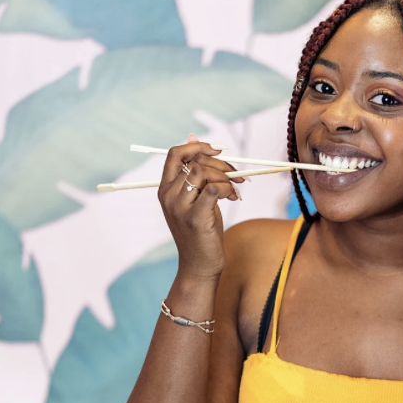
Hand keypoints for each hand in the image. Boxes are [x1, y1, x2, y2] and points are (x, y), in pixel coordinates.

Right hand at [158, 134, 243, 280]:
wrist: (199, 266)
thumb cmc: (200, 232)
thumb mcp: (195, 198)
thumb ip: (194, 172)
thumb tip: (193, 136)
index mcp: (165, 189)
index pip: (175, 154)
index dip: (197, 146)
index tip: (217, 150)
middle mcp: (168, 196)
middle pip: (194, 162)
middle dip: (221, 164)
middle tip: (237, 175)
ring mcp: (180, 207)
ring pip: (203, 173)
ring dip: (226, 178)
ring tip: (235, 192)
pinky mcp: (195, 218)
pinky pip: (213, 189)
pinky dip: (227, 189)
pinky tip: (233, 198)